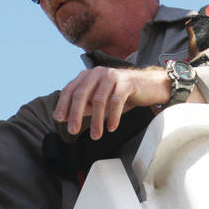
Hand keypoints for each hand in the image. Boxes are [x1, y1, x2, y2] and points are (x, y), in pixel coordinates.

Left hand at [53, 67, 173, 139]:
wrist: (149, 85)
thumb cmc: (121, 93)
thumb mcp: (100, 100)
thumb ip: (84, 106)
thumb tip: (65, 117)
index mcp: (88, 76)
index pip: (70, 89)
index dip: (63, 104)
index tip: (59, 119)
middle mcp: (98, 73)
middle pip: (81, 94)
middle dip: (75, 114)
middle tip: (72, 130)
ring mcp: (112, 76)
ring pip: (99, 99)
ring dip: (96, 120)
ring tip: (96, 136)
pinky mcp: (126, 82)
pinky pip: (116, 101)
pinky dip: (113, 116)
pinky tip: (111, 127)